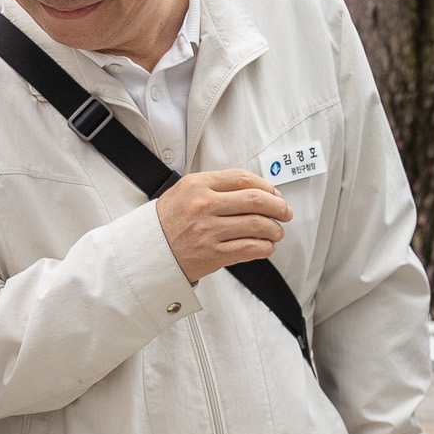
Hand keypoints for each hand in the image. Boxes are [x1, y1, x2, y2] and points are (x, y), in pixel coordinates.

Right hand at [158, 168, 293, 283]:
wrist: (148, 251)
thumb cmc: (169, 221)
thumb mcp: (186, 191)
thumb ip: (218, 186)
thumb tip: (259, 190)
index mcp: (198, 185)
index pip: (243, 178)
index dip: (266, 186)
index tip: (275, 194)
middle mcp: (204, 205)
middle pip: (256, 200)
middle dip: (278, 207)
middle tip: (285, 213)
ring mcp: (208, 231)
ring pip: (257, 225)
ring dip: (274, 229)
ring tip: (276, 232)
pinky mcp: (212, 254)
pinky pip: (250, 249)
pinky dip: (265, 247)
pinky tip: (266, 246)